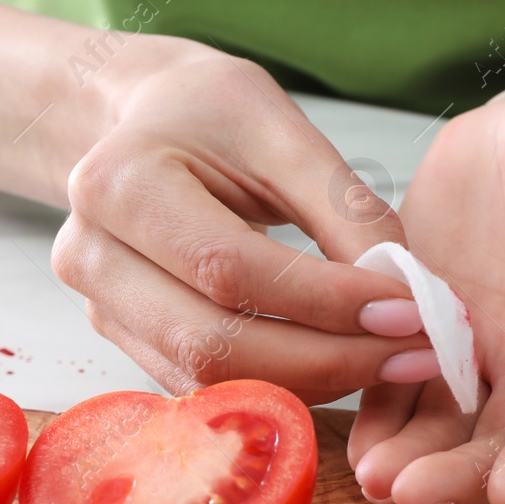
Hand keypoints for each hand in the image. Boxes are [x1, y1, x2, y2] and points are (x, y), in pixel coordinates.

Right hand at [51, 38, 440, 403]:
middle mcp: (92, 255)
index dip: (323, 299)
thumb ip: (342, 209)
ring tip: (389, 363)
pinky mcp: (123, 340)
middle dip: (326, 359)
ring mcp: (100, 307)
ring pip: (209, 379)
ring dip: (310, 383)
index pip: (228, 266)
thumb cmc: (207, 116)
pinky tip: (339, 366)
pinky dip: (280, 386)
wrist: (138, 125)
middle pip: (211, 343)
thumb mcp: (279, 129)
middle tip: (412, 354)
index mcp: (119, 183)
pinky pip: (205, 387)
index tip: (408, 309)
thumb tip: (403, 294)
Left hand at [347, 69, 504, 503]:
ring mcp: (476, 348)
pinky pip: (394, 382)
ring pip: (445, 421)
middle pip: (502, 434)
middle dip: (462, 472)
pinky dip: (376, 415)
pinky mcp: (420, 325)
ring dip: (412, 458)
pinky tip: (353, 447)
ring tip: (376, 481)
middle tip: (413, 496)